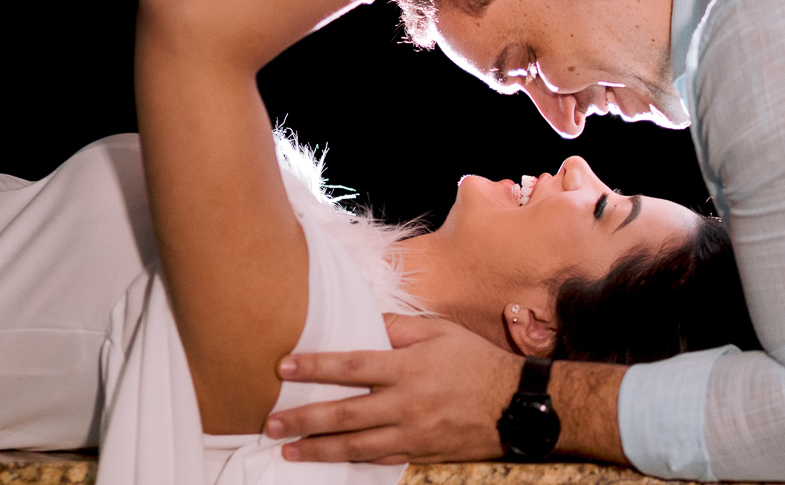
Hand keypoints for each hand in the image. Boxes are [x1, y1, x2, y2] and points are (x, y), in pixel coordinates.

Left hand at [265, 315, 520, 463]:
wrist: (514, 403)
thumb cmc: (475, 361)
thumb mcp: (440, 331)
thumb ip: (399, 327)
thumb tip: (365, 322)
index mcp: (408, 367)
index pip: (352, 365)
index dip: (315, 367)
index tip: (284, 368)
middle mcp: (406, 403)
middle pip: (345, 413)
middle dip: (304, 418)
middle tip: (271, 422)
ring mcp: (412, 432)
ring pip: (356, 446)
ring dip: (318, 448)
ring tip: (287, 449)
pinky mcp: (420, 452)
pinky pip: (379, 460)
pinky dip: (352, 462)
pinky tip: (330, 461)